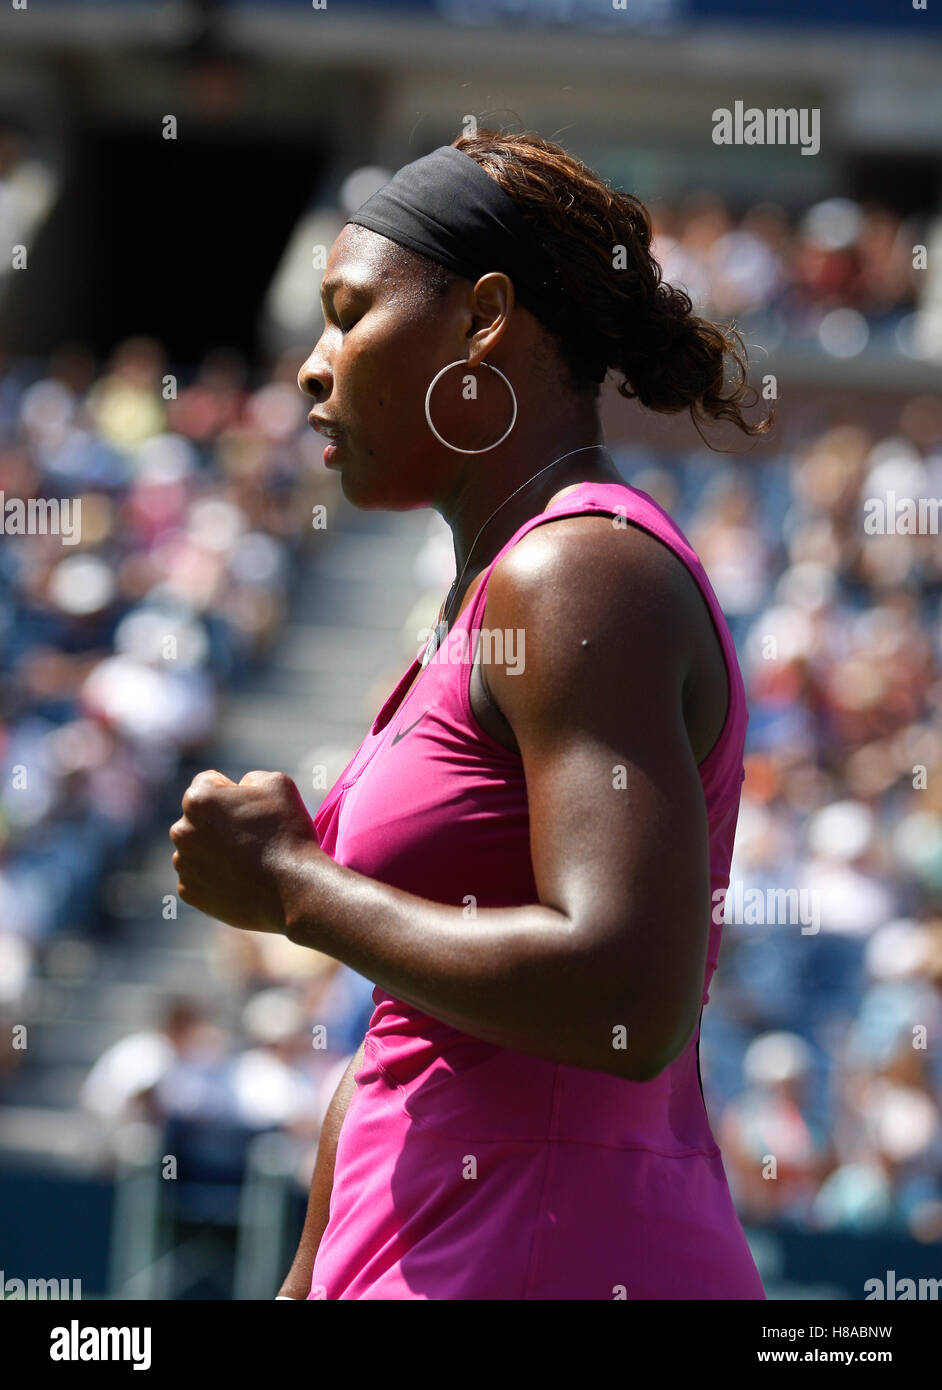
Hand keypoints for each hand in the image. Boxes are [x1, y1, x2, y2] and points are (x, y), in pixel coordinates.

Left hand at [170, 769, 320, 932]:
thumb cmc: (287, 832)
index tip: (253, 809)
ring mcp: (184, 865)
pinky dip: (215, 877)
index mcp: (197, 799)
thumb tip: (239, 789)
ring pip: (197, 848)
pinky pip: (199, 877)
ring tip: (248, 859)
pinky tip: (240, 879)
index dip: (233, 791)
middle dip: (219, 821)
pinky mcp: (189, 892)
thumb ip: (250, 777)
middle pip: (198, 818)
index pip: (208, 783)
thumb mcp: (277, 783)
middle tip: (251, 835)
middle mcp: (181, 831)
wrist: (294, 889)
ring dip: (214, 850)